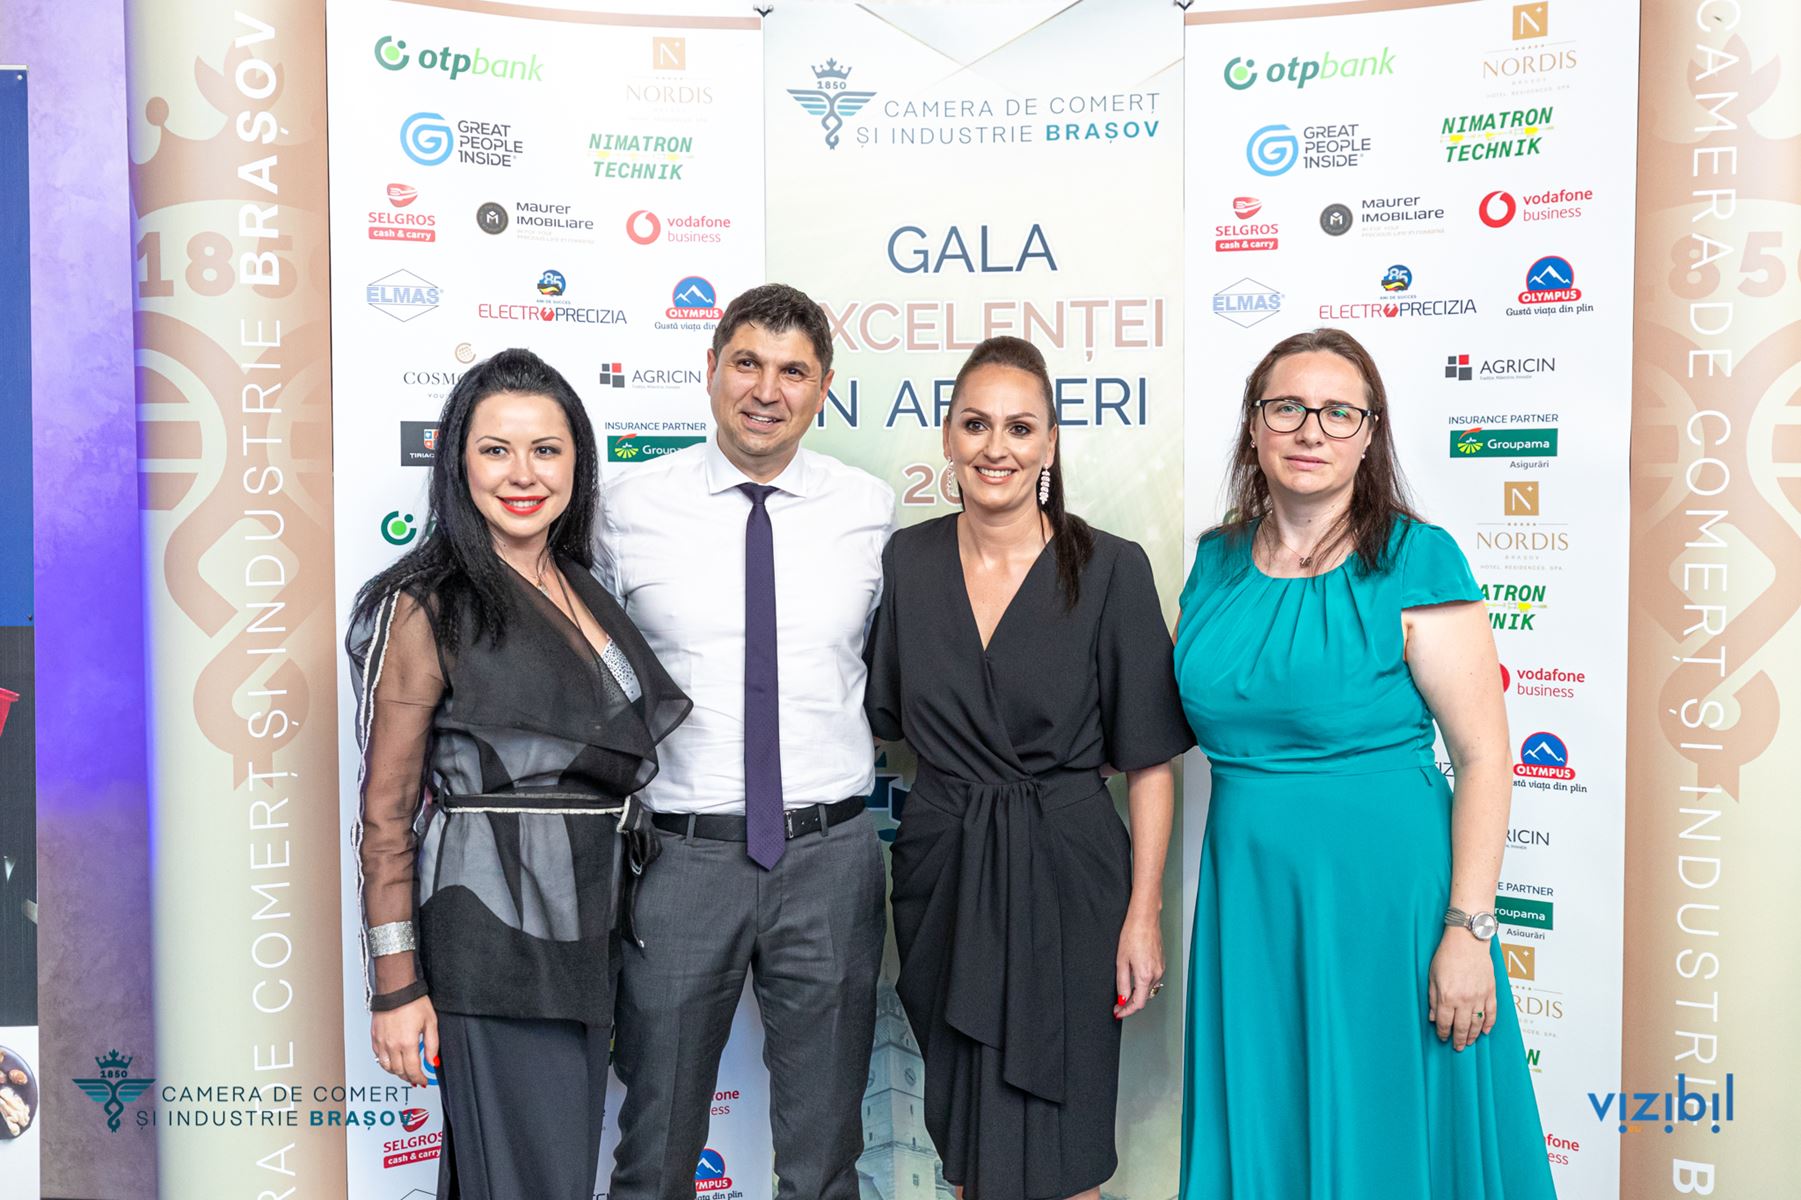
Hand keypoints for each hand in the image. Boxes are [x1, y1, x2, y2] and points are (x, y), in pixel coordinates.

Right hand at [371, 995, 438, 1086]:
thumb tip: (433, 1061)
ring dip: (396, 1072)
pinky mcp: (374, 1037)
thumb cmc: (413, 1001)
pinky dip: (386, 1062)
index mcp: (407, 1043)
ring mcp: (381, 1042)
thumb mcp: (430, 1022)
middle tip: (416, 1077)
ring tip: (405, 1070)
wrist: (396, 989)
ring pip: (386, 1067)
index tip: (424, 1080)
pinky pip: (378, 1056)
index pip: (412, 1070)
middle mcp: (392, 1045)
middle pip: (399, 1071)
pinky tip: (393, 1059)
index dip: (419, 1078)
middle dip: (409, 1077)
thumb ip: (432, 1045)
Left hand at [1113, 906, 1163, 1018]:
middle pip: (1144, 997)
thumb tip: (1122, 998)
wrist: (1145, 919)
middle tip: (1118, 1005)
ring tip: (1124, 993)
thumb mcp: (1121, 961)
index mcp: (1145, 975)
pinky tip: (1134, 980)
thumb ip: (1122, 983)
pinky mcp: (1162, 963)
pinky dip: (1143, 984)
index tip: (1118, 1012)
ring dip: (1137, 994)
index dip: (1127, 1011)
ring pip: (1149, 989)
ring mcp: (1161, 968)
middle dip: (1131, 1003)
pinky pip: (1153, 980)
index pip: (1138, 1003)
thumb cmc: (1132, 934)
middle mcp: (1157, 974)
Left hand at [1427, 930, 1496, 1050]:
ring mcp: (1479, 997)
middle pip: (1462, 1027)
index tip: (1443, 1038)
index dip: (1443, 1033)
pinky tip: (1486, 1031)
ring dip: (1474, 1035)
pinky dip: (1489, 1024)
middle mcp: (1464, 1000)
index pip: (1445, 1023)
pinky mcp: (1491, 992)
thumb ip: (1433, 999)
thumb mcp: (1432, 977)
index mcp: (1447, 997)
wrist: (1467, 941)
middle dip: (1459, 1040)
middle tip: (1458, 1047)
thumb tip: (1433, 1018)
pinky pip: (1492, 1013)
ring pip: (1478, 1023)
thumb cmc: (1447, 956)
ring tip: (1470, 1042)